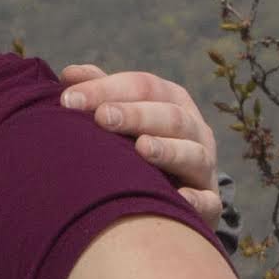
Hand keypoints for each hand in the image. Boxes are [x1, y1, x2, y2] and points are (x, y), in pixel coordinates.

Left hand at [55, 64, 227, 235]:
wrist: (177, 193)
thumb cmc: (139, 146)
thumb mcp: (126, 114)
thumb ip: (100, 94)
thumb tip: (69, 75)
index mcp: (172, 100)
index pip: (143, 86)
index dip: (106, 89)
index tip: (68, 100)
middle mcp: (194, 130)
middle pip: (170, 116)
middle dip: (136, 115)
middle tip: (102, 117)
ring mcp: (204, 166)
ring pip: (193, 153)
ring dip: (168, 150)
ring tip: (141, 148)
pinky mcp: (209, 202)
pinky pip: (208, 201)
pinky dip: (196, 199)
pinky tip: (180, 197)